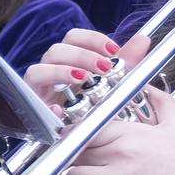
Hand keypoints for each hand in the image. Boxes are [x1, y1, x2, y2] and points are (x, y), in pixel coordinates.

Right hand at [22, 29, 150, 111]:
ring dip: (62, 71)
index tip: (113, 50)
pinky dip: (47, 105)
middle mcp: (51, 70)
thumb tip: (143, 40)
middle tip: (103, 67)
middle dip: (81, 55)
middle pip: (56, 50)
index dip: (92, 40)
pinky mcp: (34, 109)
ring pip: (39, 70)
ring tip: (83, 79)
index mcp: (69, 60)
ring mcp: (40, 89)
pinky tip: (61, 109)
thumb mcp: (112, 82)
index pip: (73, 38)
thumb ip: (125, 61)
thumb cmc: (90, 104)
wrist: (76, 136)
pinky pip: (31, 101)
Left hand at [47, 85, 174, 174]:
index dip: (75, 132)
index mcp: (131, 133)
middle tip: (67, 157)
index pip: (89, 126)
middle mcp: (121, 152)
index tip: (71, 136)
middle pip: (77, 148)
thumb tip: (148, 85)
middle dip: (70, 153)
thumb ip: (161, 101)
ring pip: (74, 171)